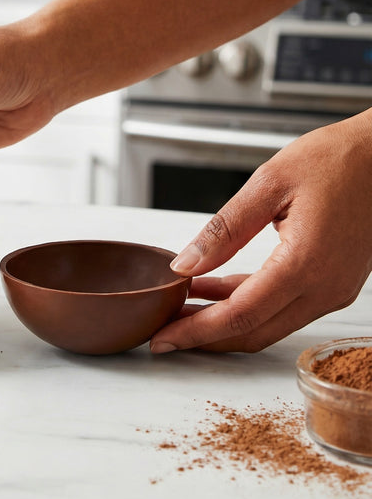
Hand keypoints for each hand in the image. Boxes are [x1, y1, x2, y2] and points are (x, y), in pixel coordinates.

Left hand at [150, 108, 371, 352]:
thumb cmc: (337, 159)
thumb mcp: (269, 183)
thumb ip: (224, 229)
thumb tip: (185, 264)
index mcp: (305, 264)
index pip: (239, 315)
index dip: (196, 332)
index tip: (162, 339)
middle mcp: (324, 288)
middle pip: (253, 332)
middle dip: (204, 336)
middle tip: (163, 332)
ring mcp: (334, 289)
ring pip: (268, 323)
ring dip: (223, 321)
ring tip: (182, 308)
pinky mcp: (335, 282)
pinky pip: (283, 306)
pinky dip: (247, 304)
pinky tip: (214, 288)